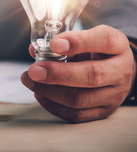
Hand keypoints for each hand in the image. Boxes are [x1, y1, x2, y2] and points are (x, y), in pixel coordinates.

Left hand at [21, 25, 135, 122]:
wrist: (116, 70)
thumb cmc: (97, 51)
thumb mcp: (86, 37)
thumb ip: (63, 41)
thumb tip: (35, 49)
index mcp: (117, 45)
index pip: (104, 40)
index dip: (78, 42)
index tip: (54, 44)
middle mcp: (120, 70)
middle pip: (92, 75)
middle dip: (57, 74)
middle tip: (34, 70)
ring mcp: (114, 94)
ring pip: (80, 99)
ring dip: (49, 91)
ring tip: (31, 81)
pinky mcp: (103, 111)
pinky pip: (76, 114)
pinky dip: (53, 105)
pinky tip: (40, 93)